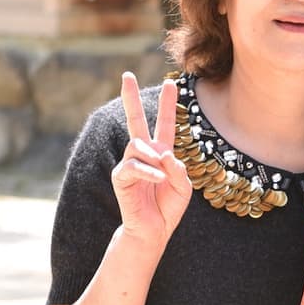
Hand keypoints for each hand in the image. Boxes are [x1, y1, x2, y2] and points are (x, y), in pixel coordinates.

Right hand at [111, 72, 189, 249]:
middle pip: (136, 120)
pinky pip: (133, 166)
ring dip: (153, 158)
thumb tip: (164, 154)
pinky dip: (147, 172)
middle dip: (131, 97)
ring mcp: (130, 164)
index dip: (168, 105)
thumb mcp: (183, 188)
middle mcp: (144, 154)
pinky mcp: (120, 177)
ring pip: (138, 146)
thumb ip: (179, 170)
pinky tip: (156, 179)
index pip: (165, 124)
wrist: (153, 229)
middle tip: (127, 75)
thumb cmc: (168, 207)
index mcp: (161, 153)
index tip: (172, 83)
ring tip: (161, 175)